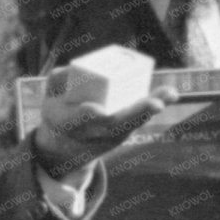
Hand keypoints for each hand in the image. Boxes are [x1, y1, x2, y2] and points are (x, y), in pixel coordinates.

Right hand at [30, 80, 176, 182]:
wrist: (65, 150)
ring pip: (132, 125)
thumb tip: (76, 69)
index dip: (89, 115)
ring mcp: (108, 137)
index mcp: (66, 124)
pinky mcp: (121, 135)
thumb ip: (59, 80)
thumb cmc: (58, 114)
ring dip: (151, 109)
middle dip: (135, 114)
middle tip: (155, 104)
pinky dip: (153, 107)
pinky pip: (139, 120)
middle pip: (115, 125)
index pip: (79, 120)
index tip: (101, 111)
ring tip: (170, 94)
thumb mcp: (48, 98)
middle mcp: (90, 134)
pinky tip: (171, 94)